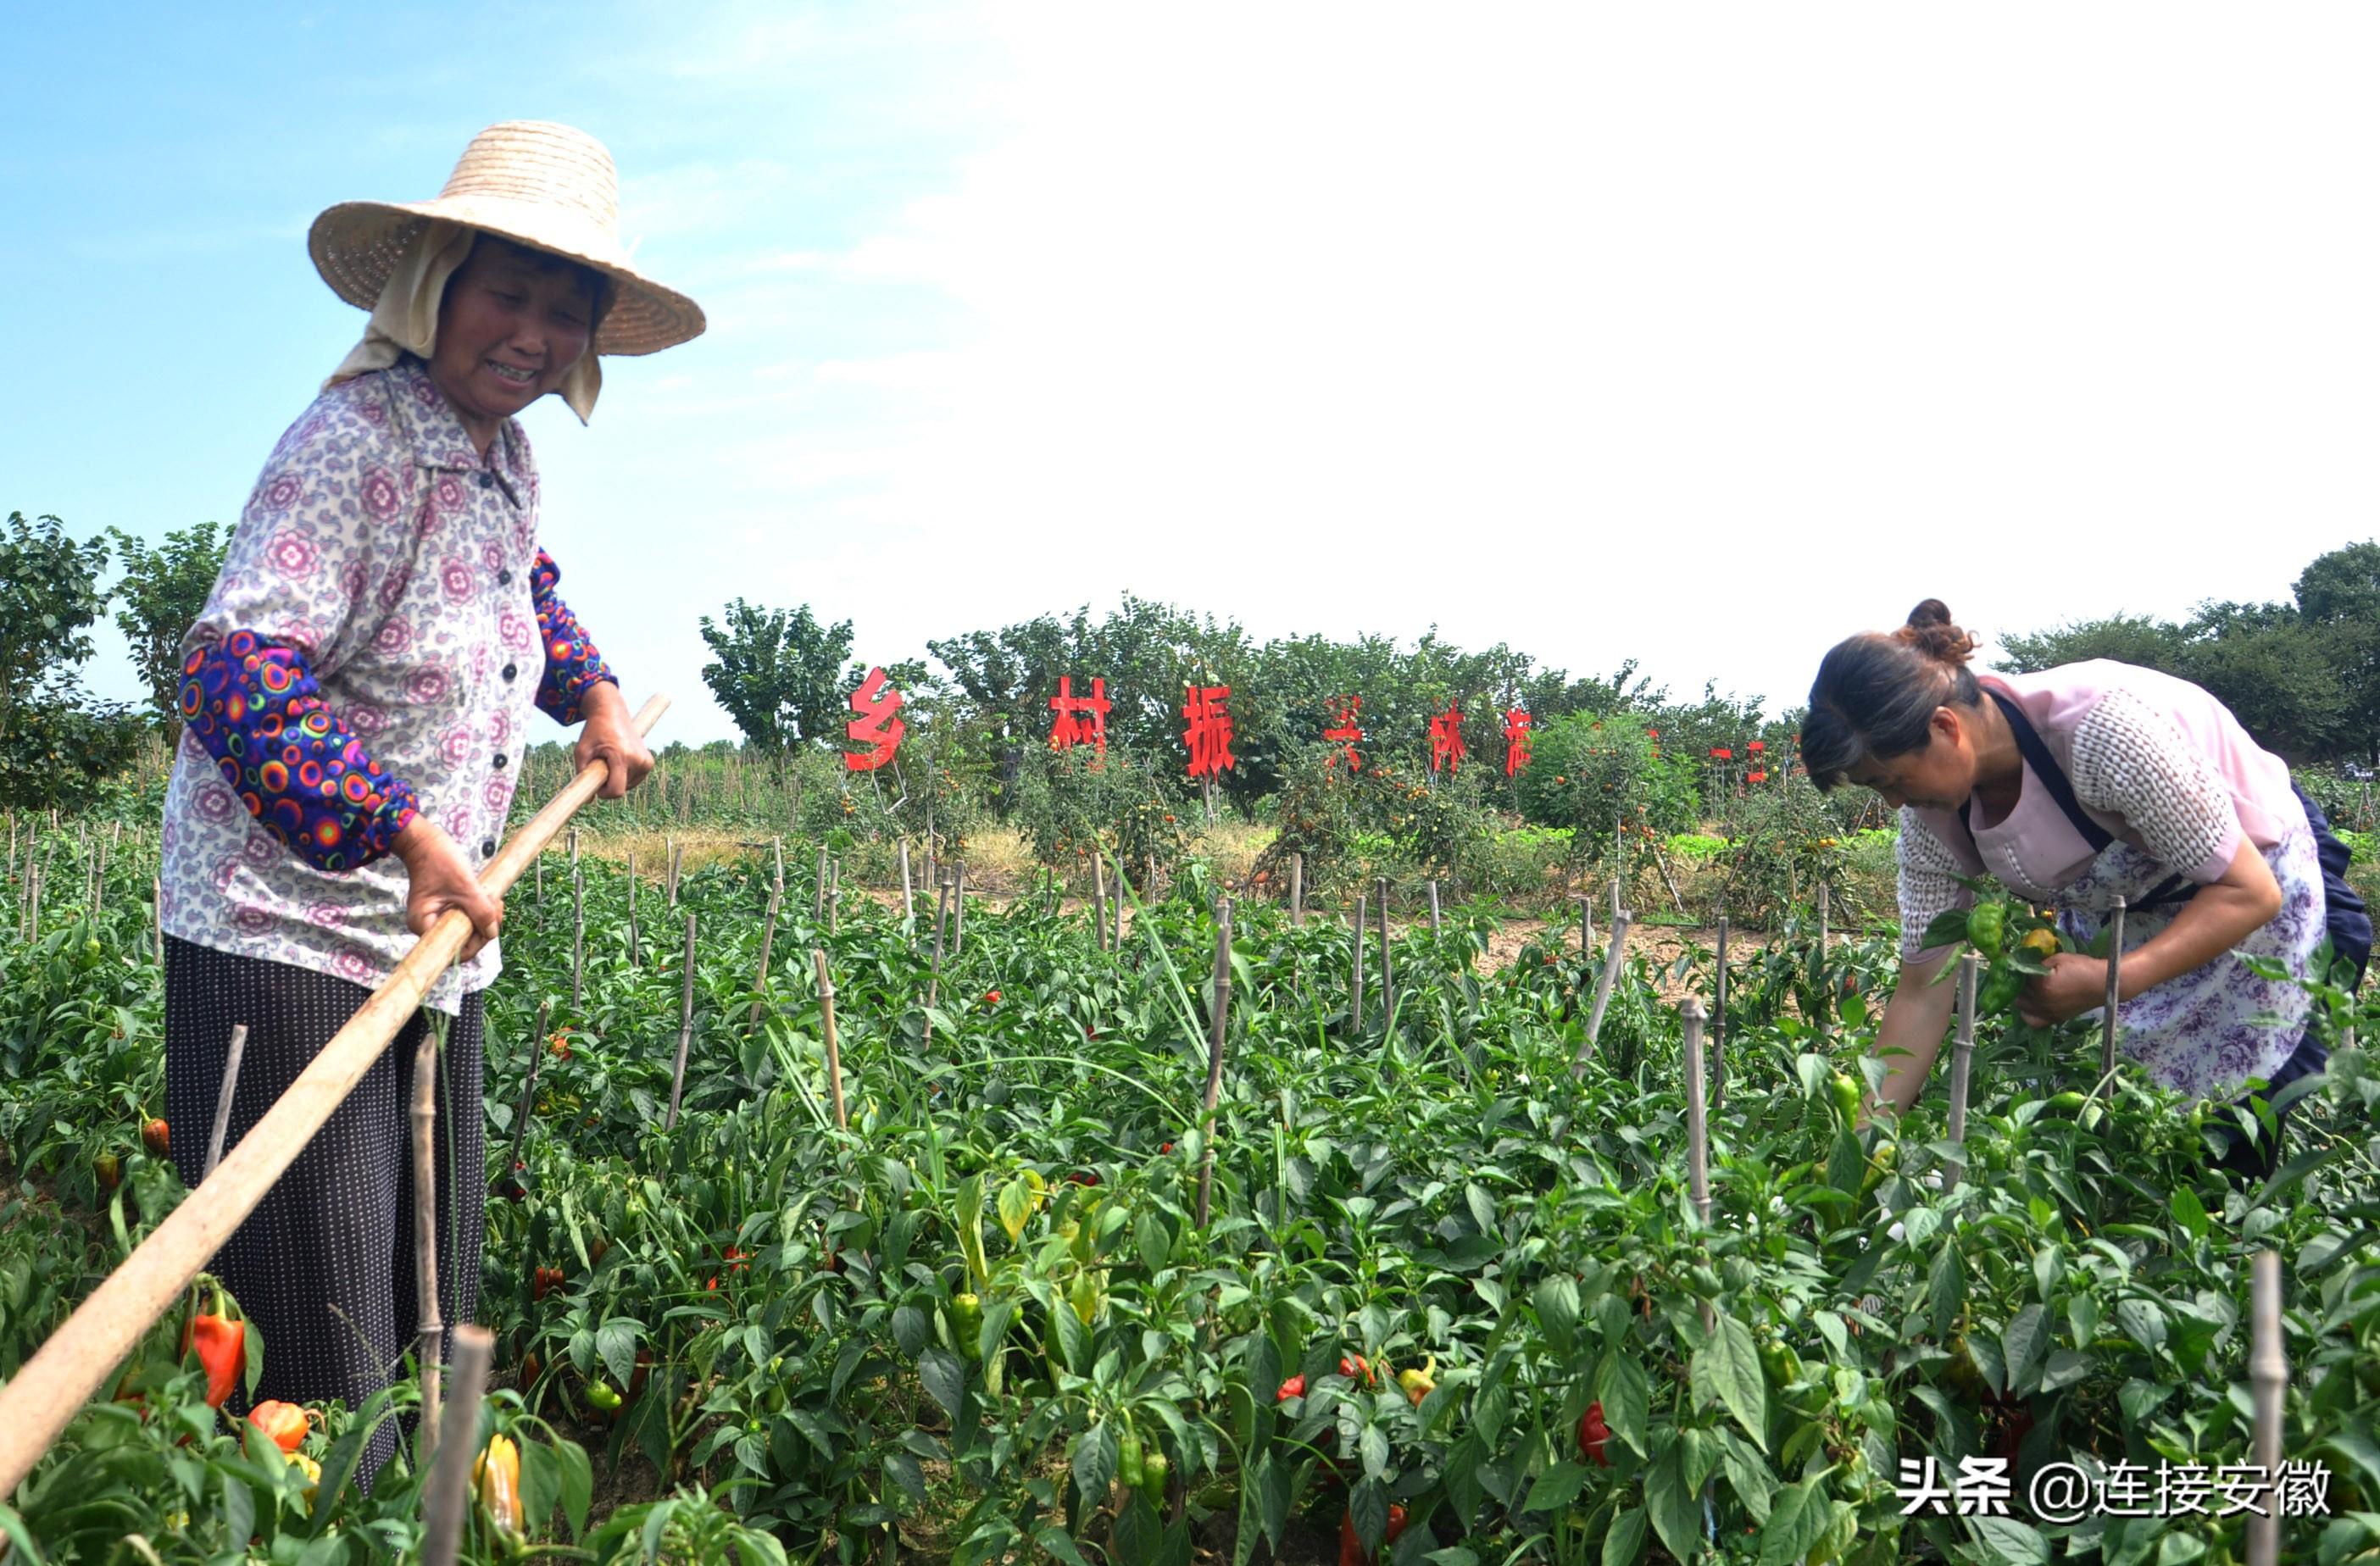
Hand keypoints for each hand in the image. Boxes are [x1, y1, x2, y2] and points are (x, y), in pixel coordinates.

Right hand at [394, 819, 504, 960]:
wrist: (426, 841)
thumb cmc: (439, 860)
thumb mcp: (465, 886)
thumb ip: (480, 911)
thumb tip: (492, 933)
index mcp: (424, 925)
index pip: (454, 950)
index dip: (476, 942)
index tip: (490, 923)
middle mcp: (428, 926)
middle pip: (463, 940)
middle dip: (484, 926)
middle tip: (496, 904)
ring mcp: (437, 917)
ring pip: (468, 928)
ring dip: (485, 915)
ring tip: (492, 897)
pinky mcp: (446, 909)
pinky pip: (466, 917)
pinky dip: (479, 909)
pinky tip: (487, 896)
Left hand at [573, 683, 651, 800]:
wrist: (611, 711)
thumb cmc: (594, 731)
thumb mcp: (581, 751)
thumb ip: (582, 775)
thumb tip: (588, 800)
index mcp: (622, 756)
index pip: (616, 790)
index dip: (603, 793)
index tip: (594, 785)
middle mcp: (639, 760)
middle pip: (621, 789)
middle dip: (608, 783)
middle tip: (600, 765)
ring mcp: (646, 762)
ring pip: (627, 786)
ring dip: (616, 779)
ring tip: (610, 760)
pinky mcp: (649, 762)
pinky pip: (634, 780)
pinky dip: (624, 775)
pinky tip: (619, 761)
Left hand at [2017, 952, 2109, 1027]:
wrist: (2104, 984)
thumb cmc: (2083, 967)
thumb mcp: (2058, 958)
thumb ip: (2038, 963)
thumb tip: (2023, 964)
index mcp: (2042, 985)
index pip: (2019, 976)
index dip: (2017, 968)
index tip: (2016, 963)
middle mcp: (2042, 1001)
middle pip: (2018, 992)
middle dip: (2019, 983)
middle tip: (2025, 975)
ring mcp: (2048, 1012)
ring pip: (2021, 1006)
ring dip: (2022, 996)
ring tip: (2029, 988)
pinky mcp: (2055, 1019)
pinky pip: (2032, 1021)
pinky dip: (2029, 1013)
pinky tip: (2033, 1004)